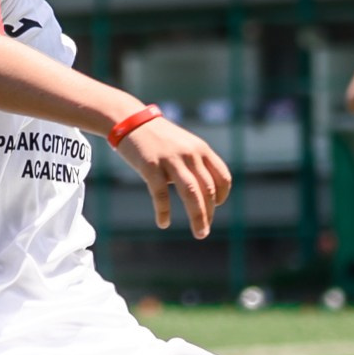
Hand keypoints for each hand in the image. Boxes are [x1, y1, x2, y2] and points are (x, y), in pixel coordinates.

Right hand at [117, 116, 232, 239]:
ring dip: (198, 216)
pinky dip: (163, 211)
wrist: (130, 121)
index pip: (222, 177)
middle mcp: (190, 154)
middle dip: (209, 213)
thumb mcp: (184, 145)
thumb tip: (205, 193)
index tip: (216, 206)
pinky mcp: (151, 166)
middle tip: (204, 231)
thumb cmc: (158, 138)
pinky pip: (161, 194)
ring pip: (191, 193)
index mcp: (201, 149)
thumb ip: (196, 164)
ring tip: (199, 233)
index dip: (222, 196)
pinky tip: (163, 223)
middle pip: (208, 190)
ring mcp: (171, 160)